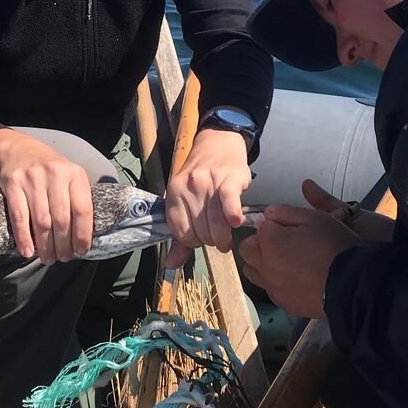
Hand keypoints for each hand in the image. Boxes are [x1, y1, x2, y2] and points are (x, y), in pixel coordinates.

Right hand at [0, 129, 92, 262]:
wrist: (15, 148)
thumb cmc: (46, 168)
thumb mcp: (67, 175)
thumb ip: (75, 198)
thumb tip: (81, 236)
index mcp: (74, 173)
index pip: (82, 209)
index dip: (83, 234)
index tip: (81, 250)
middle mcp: (54, 174)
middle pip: (62, 219)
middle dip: (63, 244)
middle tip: (62, 258)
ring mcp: (32, 178)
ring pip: (41, 221)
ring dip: (45, 245)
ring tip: (48, 258)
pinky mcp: (12, 183)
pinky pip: (19, 216)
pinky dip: (24, 237)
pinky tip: (27, 251)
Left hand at [162, 127, 253, 268]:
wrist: (218, 142)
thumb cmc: (201, 176)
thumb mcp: (184, 200)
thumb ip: (179, 235)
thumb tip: (171, 265)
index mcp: (174, 194)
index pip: (182, 234)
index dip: (194, 241)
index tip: (202, 237)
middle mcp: (189, 188)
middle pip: (200, 233)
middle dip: (210, 239)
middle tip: (217, 233)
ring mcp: (208, 183)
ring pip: (216, 225)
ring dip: (223, 237)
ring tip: (227, 235)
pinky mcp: (229, 179)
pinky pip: (229, 203)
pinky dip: (232, 216)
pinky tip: (236, 223)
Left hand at [239, 196, 365, 319]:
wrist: (353, 286)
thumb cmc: (336, 249)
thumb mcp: (315, 218)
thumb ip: (286, 212)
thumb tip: (268, 214)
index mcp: (271, 243)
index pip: (260, 226)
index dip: (275, 224)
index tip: (289, 227)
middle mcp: (266, 266)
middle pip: (247, 249)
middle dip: (260, 242)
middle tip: (282, 242)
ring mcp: (273, 287)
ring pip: (252, 270)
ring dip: (262, 262)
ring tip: (285, 260)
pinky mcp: (283, 302)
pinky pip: (268, 288)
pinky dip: (275, 281)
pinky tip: (295, 277)